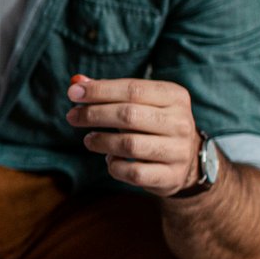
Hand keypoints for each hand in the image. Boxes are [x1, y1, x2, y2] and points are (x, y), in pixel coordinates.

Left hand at [66, 74, 202, 196]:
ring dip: (101, 141)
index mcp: (174, 96)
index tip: (73, 93)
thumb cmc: (153, 125)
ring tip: (89, 140)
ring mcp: (178, 151)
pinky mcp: (171, 177)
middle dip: (94, 114)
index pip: (133, 89)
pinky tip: (111, 160)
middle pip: (129, 115)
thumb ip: (109, 91)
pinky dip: (115, 166)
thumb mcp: (140, 103)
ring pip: (129, 145)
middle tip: (72, 117)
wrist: (187, 161)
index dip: (100, 90)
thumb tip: (77, 81)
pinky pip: (133, 173)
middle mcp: (180, 122)